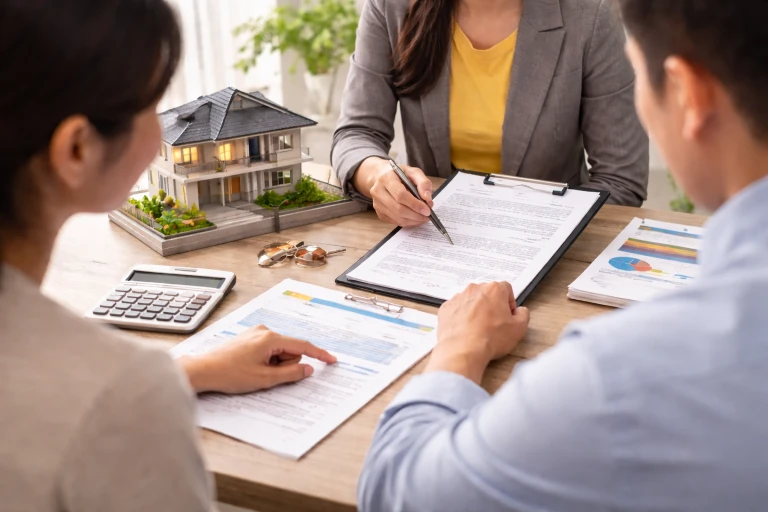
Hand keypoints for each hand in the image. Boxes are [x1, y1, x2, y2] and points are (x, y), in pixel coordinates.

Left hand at [179, 325, 336, 393]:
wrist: (202, 370)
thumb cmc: (229, 374)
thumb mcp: (264, 379)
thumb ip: (290, 374)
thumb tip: (307, 369)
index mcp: (270, 338)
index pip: (302, 346)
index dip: (318, 354)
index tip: (331, 360)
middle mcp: (264, 332)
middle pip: (289, 351)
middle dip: (284, 366)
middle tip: (266, 376)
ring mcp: (255, 334)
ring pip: (278, 352)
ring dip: (273, 365)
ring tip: (253, 373)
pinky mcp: (248, 339)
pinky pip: (267, 351)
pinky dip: (265, 362)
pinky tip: (250, 369)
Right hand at [352, 156, 433, 226]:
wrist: (382, 178)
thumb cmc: (400, 175)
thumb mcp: (413, 172)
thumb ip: (423, 183)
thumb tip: (427, 198)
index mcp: (387, 178)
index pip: (400, 195)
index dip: (415, 204)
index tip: (427, 209)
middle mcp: (378, 191)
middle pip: (398, 209)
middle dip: (416, 215)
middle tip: (427, 216)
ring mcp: (377, 204)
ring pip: (397, 217)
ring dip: (413, 220)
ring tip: (423, 217)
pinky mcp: (379, 213)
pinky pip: (395, 222)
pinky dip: (408, 222)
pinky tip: (415, 218)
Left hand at [426, 282, 529, 384]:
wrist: (463, 349)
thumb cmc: (490, 338)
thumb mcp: (519, 328)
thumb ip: (523, 315)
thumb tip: (520, 311)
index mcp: (494, 289)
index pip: (506, 289)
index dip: (509, 303)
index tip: (508, 315)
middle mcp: (475, 289)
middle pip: (487, 293)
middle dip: (492, 306)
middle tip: (494, 324)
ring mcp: (458, 298)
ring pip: (471, 301)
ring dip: (476, 311)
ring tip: (478, 329)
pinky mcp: (446, 308)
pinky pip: (457, 309)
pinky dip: (461, 317)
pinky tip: (466, 331)